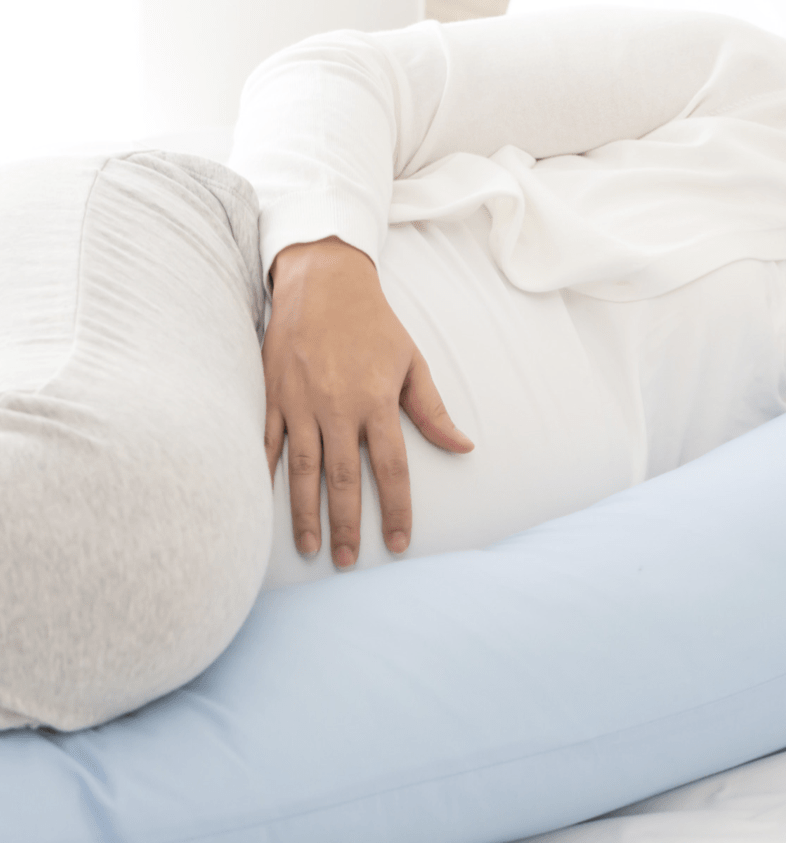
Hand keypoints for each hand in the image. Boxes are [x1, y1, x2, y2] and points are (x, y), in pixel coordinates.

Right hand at [262, 237, 472, 567]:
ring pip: (301, 469)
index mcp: (376, 402)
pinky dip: (265, 475)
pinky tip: (264, 506)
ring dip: (305, 512)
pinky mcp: (272, 395)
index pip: (391, 468)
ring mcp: (300, 403)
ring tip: (311, 547)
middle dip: (347, 524)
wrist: (322, 281)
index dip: (397, 509)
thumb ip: (432, 410)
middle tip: (347, 561)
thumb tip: (463, 446)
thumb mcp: (412, 362)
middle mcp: (337, 407)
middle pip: (344, 479)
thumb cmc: (373, 324)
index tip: (398, 543)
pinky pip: (267, 443)